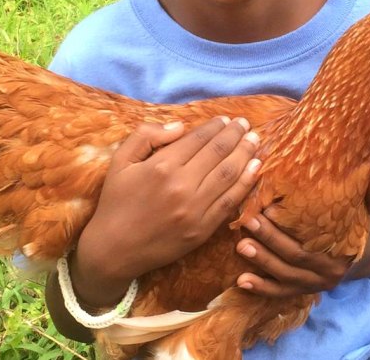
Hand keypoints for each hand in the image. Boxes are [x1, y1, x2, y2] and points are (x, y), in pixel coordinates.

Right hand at [71, 117, 260, 303]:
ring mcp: (195, 209)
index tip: (225, 119)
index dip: (215, 126)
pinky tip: (255, 168)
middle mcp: (181, 185)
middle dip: (235, 135)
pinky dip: (246, 183)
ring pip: (229, 175)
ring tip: (254, 140)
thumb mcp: (120, 161)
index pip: (198, 139)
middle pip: (218, 153)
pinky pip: (230, 202)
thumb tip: (179, 126)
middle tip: (245, 124)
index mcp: (161, 166)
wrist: (114, 250)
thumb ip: (145, 136)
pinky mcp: (203, 229)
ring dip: (246, 154)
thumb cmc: (116, 202)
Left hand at [235, 178, 369, 297]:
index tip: (267, 210)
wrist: (353, 256)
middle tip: (248, 221)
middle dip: (268, 241)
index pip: (309, 245)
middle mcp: (326, 275)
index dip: (287, 232)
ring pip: (283, 277)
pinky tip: (241, 280)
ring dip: (261, 262)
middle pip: (293, 259)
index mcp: (340, 255)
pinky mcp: (299, 293)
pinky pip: (279, 294)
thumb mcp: (366, 215)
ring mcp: (311, 286)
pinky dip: (260, 288)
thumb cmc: (353, 228)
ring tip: (241, 245)